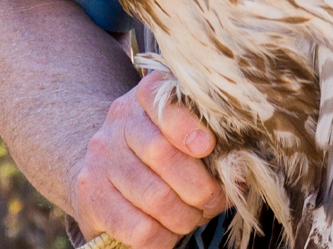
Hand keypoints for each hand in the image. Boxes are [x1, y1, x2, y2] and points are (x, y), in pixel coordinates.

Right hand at [69, 73, 226, 248]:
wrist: (100, 167)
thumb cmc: (158, 152)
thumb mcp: (179, 133)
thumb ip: (208, 144)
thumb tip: (241, 174)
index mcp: (146, 98)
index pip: (163, 102)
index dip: (186, 125)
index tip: (207, 145)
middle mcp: (119, 122)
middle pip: (163, 155)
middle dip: (200, 187)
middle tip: (212, 200)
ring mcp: (102, 159)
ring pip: (155, 197)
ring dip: (185, 217)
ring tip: (192, 218)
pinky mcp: (91, 196)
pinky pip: (138, 229)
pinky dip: (164, 238)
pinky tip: (169, 232)